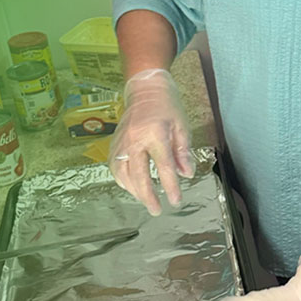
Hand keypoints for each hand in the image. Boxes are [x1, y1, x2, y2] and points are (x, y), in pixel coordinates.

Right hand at [109, 68, 192, 214]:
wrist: (145, 90)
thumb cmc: (167, 107)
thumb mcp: (182, 126)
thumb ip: (183, 152)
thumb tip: (186, 175)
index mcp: (155, 133)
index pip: (164, 166)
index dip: (170, 187)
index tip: (176, 202)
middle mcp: (135, 139)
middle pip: (138, 174)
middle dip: (147, 196)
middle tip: (157, 210)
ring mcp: (121, 142)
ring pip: (122, 174)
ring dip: (134, 191)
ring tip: (147, 200)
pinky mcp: (114, 143)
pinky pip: (115, 167)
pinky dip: (122, 180)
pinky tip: (132, 187)